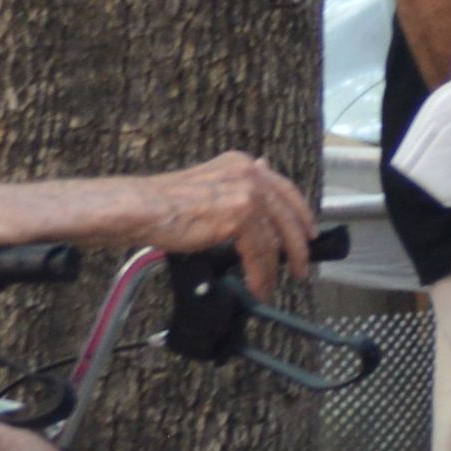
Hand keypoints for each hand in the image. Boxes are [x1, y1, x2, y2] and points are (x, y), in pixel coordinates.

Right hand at [136, 150, 317, 293]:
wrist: (142, 208)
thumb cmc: (165, 202)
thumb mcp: (209, 184)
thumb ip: (238, 184)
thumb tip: (265, 170)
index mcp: (242, 165)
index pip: (285, 190)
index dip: (300, 215)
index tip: (309, 233)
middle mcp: (249, 174)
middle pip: (287, 216)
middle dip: (298, 247)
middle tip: (302, 267)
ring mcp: (247, 194)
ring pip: (273, 240)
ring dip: (274, 269)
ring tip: (271, 285)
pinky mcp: (240, 218)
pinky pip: (259, 254)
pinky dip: (260, 275)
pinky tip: (256, 286)